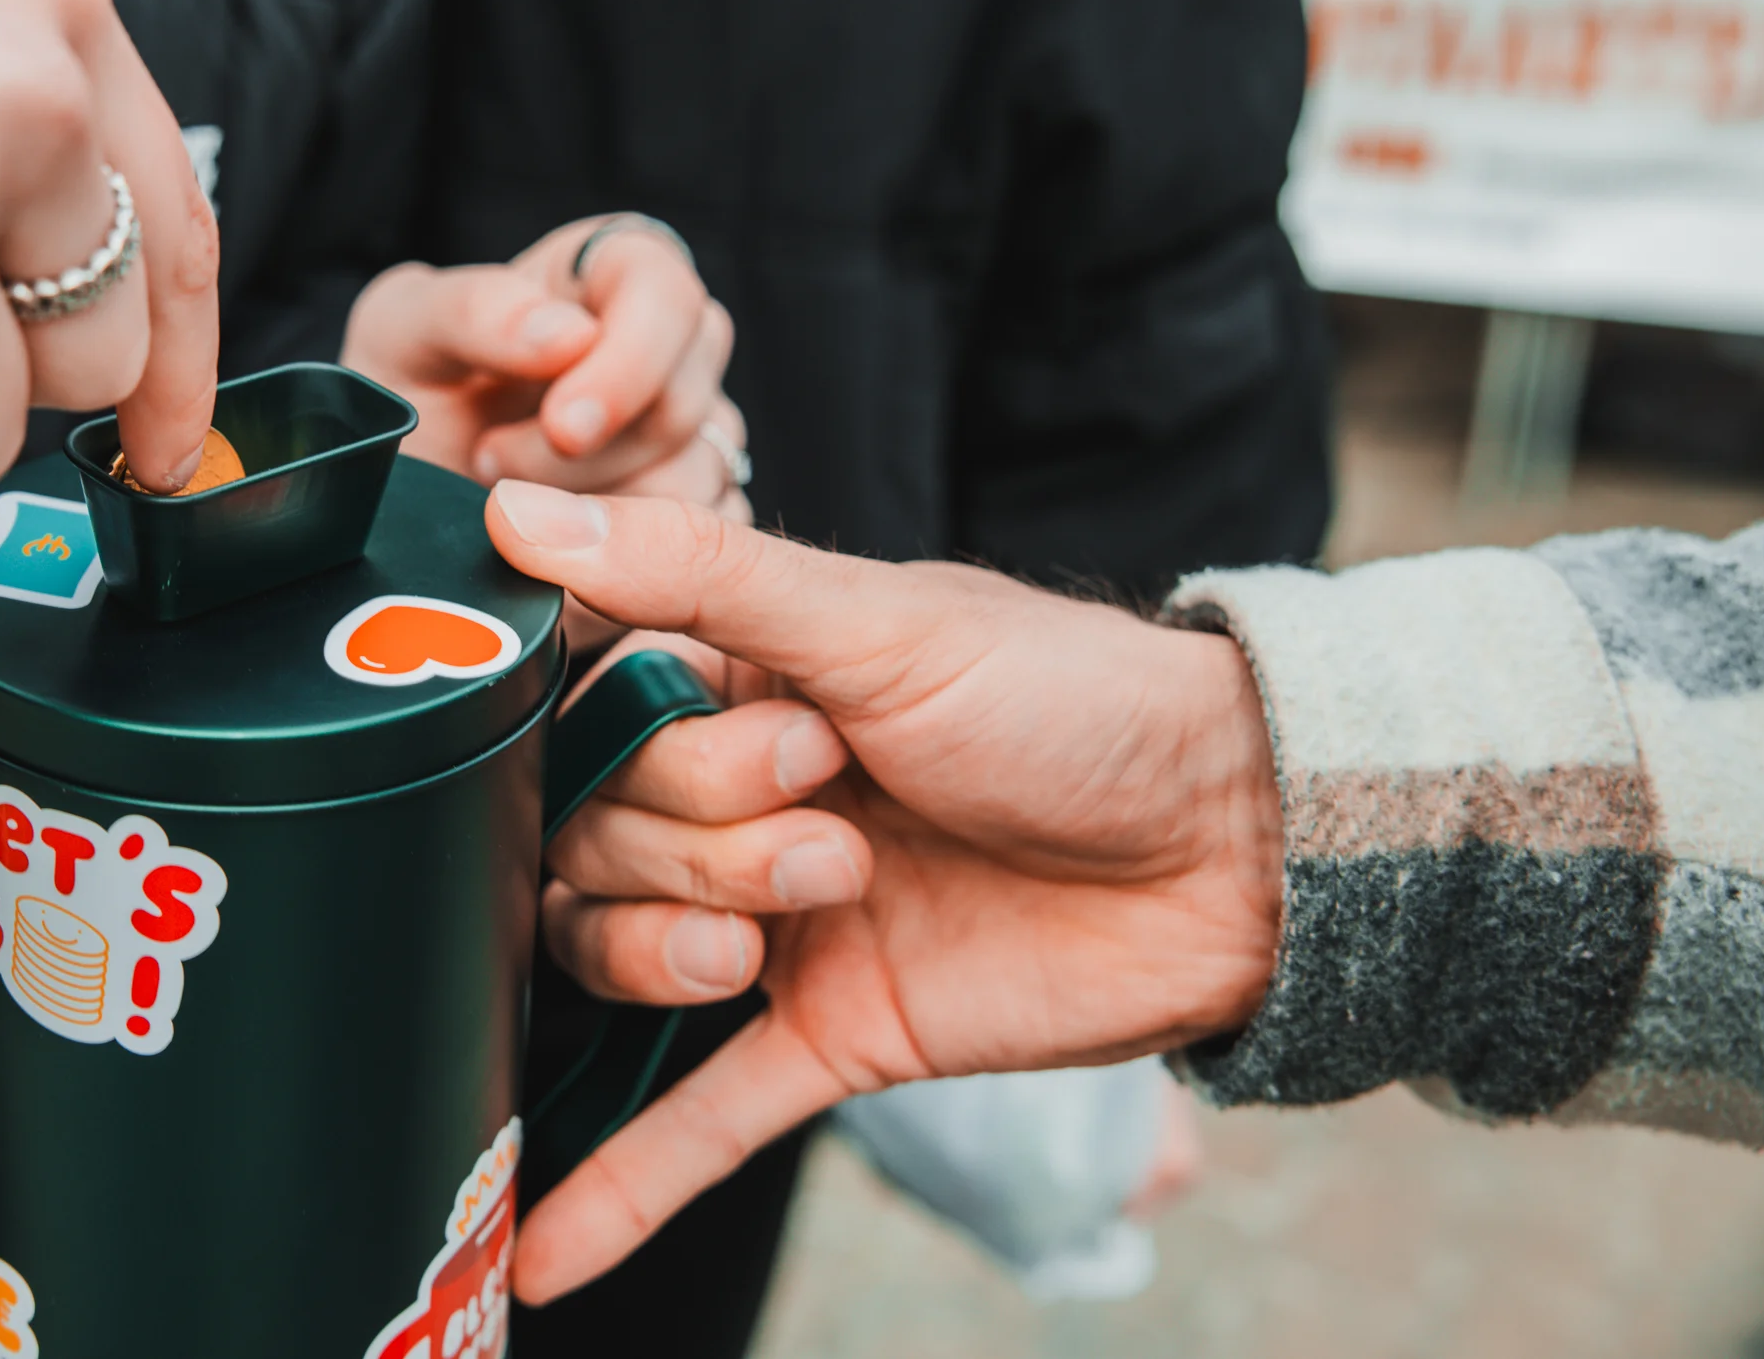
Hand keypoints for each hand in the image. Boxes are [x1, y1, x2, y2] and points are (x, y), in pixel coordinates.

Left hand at [341, 216, 748, 522]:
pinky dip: (611, 566)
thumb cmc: (412, 396)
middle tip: (489, 463)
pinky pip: (688, 556)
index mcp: (611, 277)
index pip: (666, 295)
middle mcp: (670, 353)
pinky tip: (550, 551)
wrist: (402, 501)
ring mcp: (694, 440)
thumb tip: (570, 336)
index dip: (629, 359)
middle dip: (581, 455)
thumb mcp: (404, 329)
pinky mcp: (697, 525)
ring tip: (504, 501)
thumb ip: (473, 309)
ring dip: (585, 514)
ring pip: (688, 487)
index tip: (565, 425)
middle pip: (683, 401)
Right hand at [482, 482, 1283, 1302]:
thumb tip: (524, 507)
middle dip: (700, 835)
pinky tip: (537, 1255)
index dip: (650, 742)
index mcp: (740, 683)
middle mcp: (739, 802)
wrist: (1239, 847)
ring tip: (790, 924)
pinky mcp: (832, 1033)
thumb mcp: (882, 618)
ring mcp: (777, 923)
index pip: (587, 719)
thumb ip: (696, 573)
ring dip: (675, 945)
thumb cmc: (1072, 699)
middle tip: (831, 822)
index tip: (766, 733)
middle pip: (596, 840)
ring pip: (621, 956)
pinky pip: (701, 1114)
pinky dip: (625, 1184)